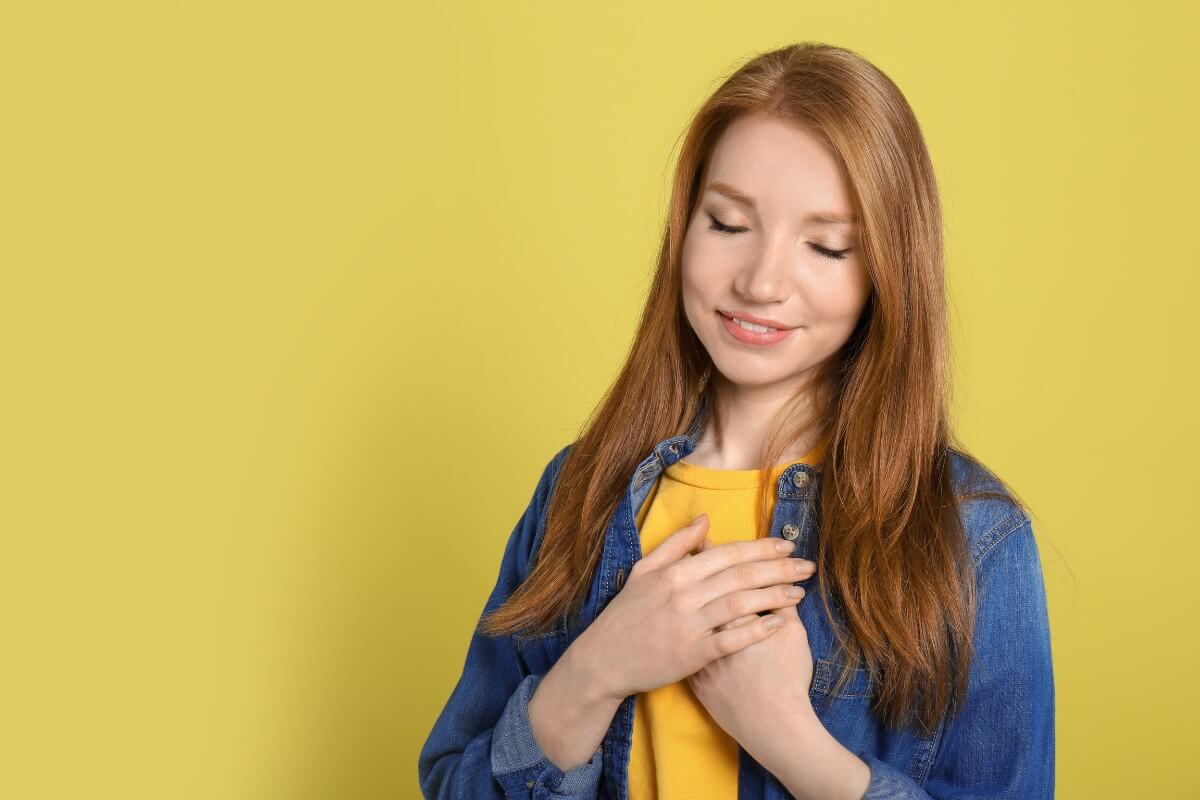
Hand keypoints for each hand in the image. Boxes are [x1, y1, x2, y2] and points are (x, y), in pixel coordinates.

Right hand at [577, 513, 816, 700]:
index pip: (727, 553)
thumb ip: (677, 544)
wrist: (604, 659)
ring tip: (800, 592)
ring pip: (741, 604)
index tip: (788, 544)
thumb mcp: (645, 571)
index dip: (761, 548)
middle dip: (778, 568)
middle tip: (807, 565)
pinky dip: (756, 630)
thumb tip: (706, 520)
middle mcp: (684, 594)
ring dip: (774, 596)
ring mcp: (688, 625)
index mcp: (675, 572)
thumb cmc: (625, 614)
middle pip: (741, 576)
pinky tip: (778, 624)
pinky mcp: (692, 655)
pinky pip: (731, 639)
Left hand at [685, 537, 817, 752]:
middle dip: (697, 566)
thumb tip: (779, 578)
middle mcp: (708, 626)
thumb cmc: (787, 677)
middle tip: (698, 545)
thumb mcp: (791, 634)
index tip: (710, 537)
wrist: (770, 724)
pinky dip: (684, 628)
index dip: (715, 553)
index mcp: (734, 611)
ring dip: (687, 595)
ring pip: (684, 615)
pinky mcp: (693, 672)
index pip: (718, 572)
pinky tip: (686, 617)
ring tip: (688, 577)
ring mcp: (697, 650)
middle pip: (695, 588)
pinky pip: (682, 643)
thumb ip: (781, 602)